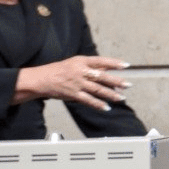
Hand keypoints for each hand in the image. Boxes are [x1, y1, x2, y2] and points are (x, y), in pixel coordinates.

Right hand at [13, 55, 130, 111]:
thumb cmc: (59, 70)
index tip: (126, 65)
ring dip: (111, 94)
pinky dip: (98, 104)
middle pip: (102, 76)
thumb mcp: (75, 62)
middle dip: (117, 81)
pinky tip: (107, 107)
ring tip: (122, 98)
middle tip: (128, 84)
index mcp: (81, 61)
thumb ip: (92, 66)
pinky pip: (88, 100)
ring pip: (97, 89)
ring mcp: (77, 84)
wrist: (41, 79)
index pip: (101, 61)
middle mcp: (80, 72)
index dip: (114, 63)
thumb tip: (109, 68)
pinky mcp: (73, 94)